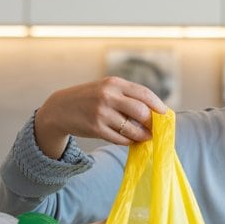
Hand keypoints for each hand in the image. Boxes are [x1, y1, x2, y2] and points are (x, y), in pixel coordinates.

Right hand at [32, 77, 167, 157]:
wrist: (60, 108)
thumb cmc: (89, 98)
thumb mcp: (106, 88)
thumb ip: (127, 96)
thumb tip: (154, 110)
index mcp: (114, 83)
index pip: (144, 93)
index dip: (158, 105)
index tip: (165, 114)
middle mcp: (108, 96)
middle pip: (142, 112)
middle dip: (152, 123)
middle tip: (155, 128)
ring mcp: (102, 113)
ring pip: (132, 128)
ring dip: (142, 135)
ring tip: (145, 137)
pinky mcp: (96, 128)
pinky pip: (121, 138)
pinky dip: (129, 140)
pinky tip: (130, 139)